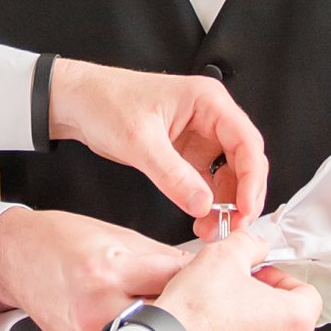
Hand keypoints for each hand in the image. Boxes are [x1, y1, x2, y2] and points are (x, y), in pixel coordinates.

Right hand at [0, 207, 195, 330]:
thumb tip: (203, 274)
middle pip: (168, 317)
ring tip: (176, 323)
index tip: (217, 281)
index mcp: (110, 269)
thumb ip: (163, 258)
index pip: (176, 279)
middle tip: (206, 309)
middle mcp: (97, 305)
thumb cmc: (62, 241)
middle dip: (189, 311)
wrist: (17, 256)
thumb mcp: (119, 236)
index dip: (203, 280)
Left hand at [48, 59, 266, 232]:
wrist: (77, 102)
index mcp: (207, 101)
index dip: (252, 179)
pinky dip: (205, 201)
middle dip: (241, 196)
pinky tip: (200, 219)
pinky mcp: (184, 153)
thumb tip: (203, 205)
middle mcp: (209, 117)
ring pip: (227, 175)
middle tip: (233, 225)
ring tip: (212, 229)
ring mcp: (198, 136)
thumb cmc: (106, 101)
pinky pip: (205, 180)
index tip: (246, 208)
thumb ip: (173, 175)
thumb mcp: (139, 141)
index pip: (247, 142)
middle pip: (243, 161)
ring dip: (224, 203)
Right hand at [154, 236, 320, 330]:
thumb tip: (254, 246)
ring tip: (222, 321)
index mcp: (295, 320)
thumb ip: (249, 244)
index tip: (260, 277)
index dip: (280, 279)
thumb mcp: (222, 255)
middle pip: (291, 323)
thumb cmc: (193, 313)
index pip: (308, 293)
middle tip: (237, 296)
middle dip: (267, 307)